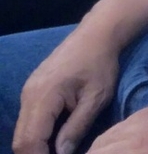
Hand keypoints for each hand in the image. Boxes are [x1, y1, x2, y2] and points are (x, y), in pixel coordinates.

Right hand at [14, 27, 119, 153]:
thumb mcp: (97, 97)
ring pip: (22, 130)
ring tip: (54, 152)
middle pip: (20, 139)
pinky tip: (52, 138)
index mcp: (44, 95)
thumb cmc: (101, 63)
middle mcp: (29, 94)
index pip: (29, 140)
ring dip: (35, 145)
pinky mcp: (33, 89)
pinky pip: (27, 119)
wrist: (97, 33)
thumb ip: (77, 127)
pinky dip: (36, 133)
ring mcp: (28, 91)